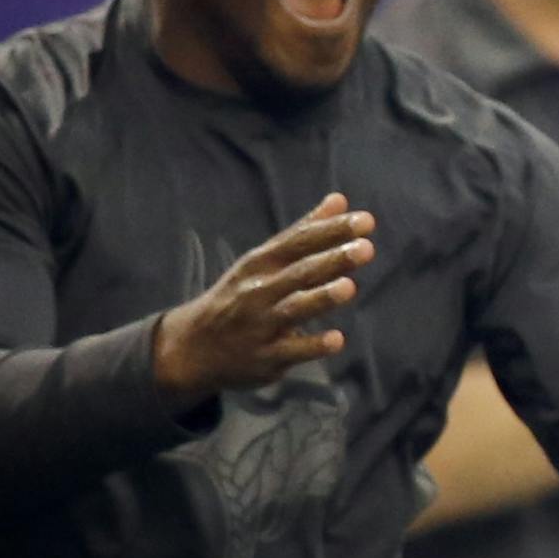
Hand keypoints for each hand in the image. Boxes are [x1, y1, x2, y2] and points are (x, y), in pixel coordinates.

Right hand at [152, 194, 375, 408]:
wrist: (192, 347)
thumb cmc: (240, 295)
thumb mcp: (263, 261)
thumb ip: (304, 232)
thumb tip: (340, 199)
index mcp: (261, 263)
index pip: (299, 242)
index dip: (331, 231)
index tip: (366, 221)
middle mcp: (258, 291)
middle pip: (299, 273)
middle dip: (333, 261)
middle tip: (366, 249)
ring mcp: (260, 325)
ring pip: (294, 310)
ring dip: (321, 298)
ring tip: (350, 287)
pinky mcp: (265, 358)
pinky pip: (291, 351)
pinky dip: (312, 345)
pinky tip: (336, 339)